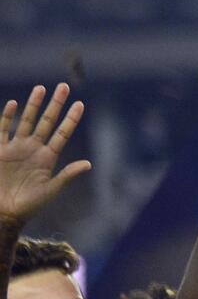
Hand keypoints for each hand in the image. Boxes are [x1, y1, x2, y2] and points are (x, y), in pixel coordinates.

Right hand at [0, 84, 87, 225]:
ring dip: (33, 105)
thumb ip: (67, 175)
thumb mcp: (51, 190)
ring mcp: (16, 148)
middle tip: (63, 86)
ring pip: (26, 120)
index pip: (63, 133)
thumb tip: (88, 164)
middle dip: (55, 104)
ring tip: (41, 88)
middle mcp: (34, 148)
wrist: (5, 212)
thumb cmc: (30, 205)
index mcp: (48, 157)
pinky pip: (2, 130)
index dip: (71, 119)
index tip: (80, 104)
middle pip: (47, 121)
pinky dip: (6, 117)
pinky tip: (13, 104)